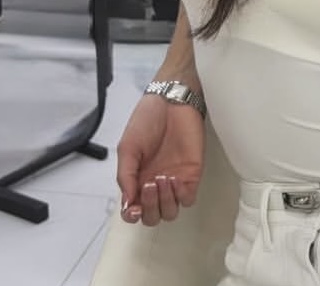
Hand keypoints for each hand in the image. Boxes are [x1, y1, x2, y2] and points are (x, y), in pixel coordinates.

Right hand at [117, 93, 204, 226]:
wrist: (171, 102)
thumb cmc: (147, 121)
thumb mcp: (127, 148)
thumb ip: (126, 176)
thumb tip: (127, 203)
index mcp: (137, 180)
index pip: (133, 212)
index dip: (132, 216)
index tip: (133, 208)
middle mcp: (155, 184)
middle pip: (153, 216)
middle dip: (150, 207)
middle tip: (149, 184)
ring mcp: (175, 181)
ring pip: (171, 212)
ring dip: (165, 202)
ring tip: (162, 178)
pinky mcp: (192, 173)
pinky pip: (188, 198)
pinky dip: (180, 195)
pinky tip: (174, 178)